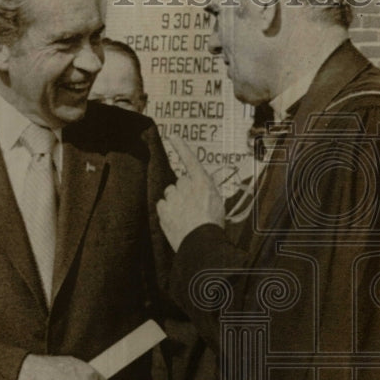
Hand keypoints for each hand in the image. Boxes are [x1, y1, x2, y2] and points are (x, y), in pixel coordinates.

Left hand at [156, 136, 223, 250]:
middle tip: (191, 206)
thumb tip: (202, 185)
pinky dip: (166, 210)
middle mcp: (187, 187)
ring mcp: (174, 198)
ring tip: (184, 214)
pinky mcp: (164, 210)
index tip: (173, 136)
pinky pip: (162, 204)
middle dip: (183, 190)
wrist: (202, 243)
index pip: (190, 160)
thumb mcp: (218, 203)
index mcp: (203, 184)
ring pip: (170, 192)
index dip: (182, 147)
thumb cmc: (213, 225)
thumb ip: (207, 191)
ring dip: (174, 200)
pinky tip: (175, 219)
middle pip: (180, 182)